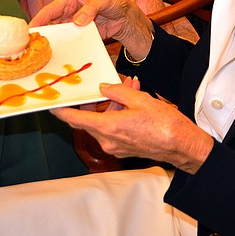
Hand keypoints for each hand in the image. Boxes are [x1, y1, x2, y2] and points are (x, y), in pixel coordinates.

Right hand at [30, 0, 153, 57]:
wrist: (125, 17)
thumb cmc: (113, 2)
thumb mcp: (104, 1)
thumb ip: (91, 9)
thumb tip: (77, 21)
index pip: (48, 10)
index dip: (37, 20)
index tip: (28, 31)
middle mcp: (66, 12)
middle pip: (48, 24)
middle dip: (40, 35)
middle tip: (30, 47)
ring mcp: (70, 25)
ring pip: (56, 35)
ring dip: (50, 43)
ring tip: (39, 55)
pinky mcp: (77, 35)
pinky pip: (67, 42)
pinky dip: (62, 48)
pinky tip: (56, 57)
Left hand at [51, 76, 213, 173]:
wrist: (182, 146)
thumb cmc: (165, 124)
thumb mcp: (142, 100)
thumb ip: (118, 92)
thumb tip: (104, 89)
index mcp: (109, 127)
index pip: (75, 119)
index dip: (61, 111)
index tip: (52, 104)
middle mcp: (108, 141)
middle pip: (91, 119)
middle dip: (98, 101)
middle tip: (109, 85)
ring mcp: (116, 147)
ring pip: (104, 123)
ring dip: (112, 106)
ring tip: (131, 89)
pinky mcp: (124, 149)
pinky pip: (113, 130)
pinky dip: (118, 116)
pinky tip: (133, 104)